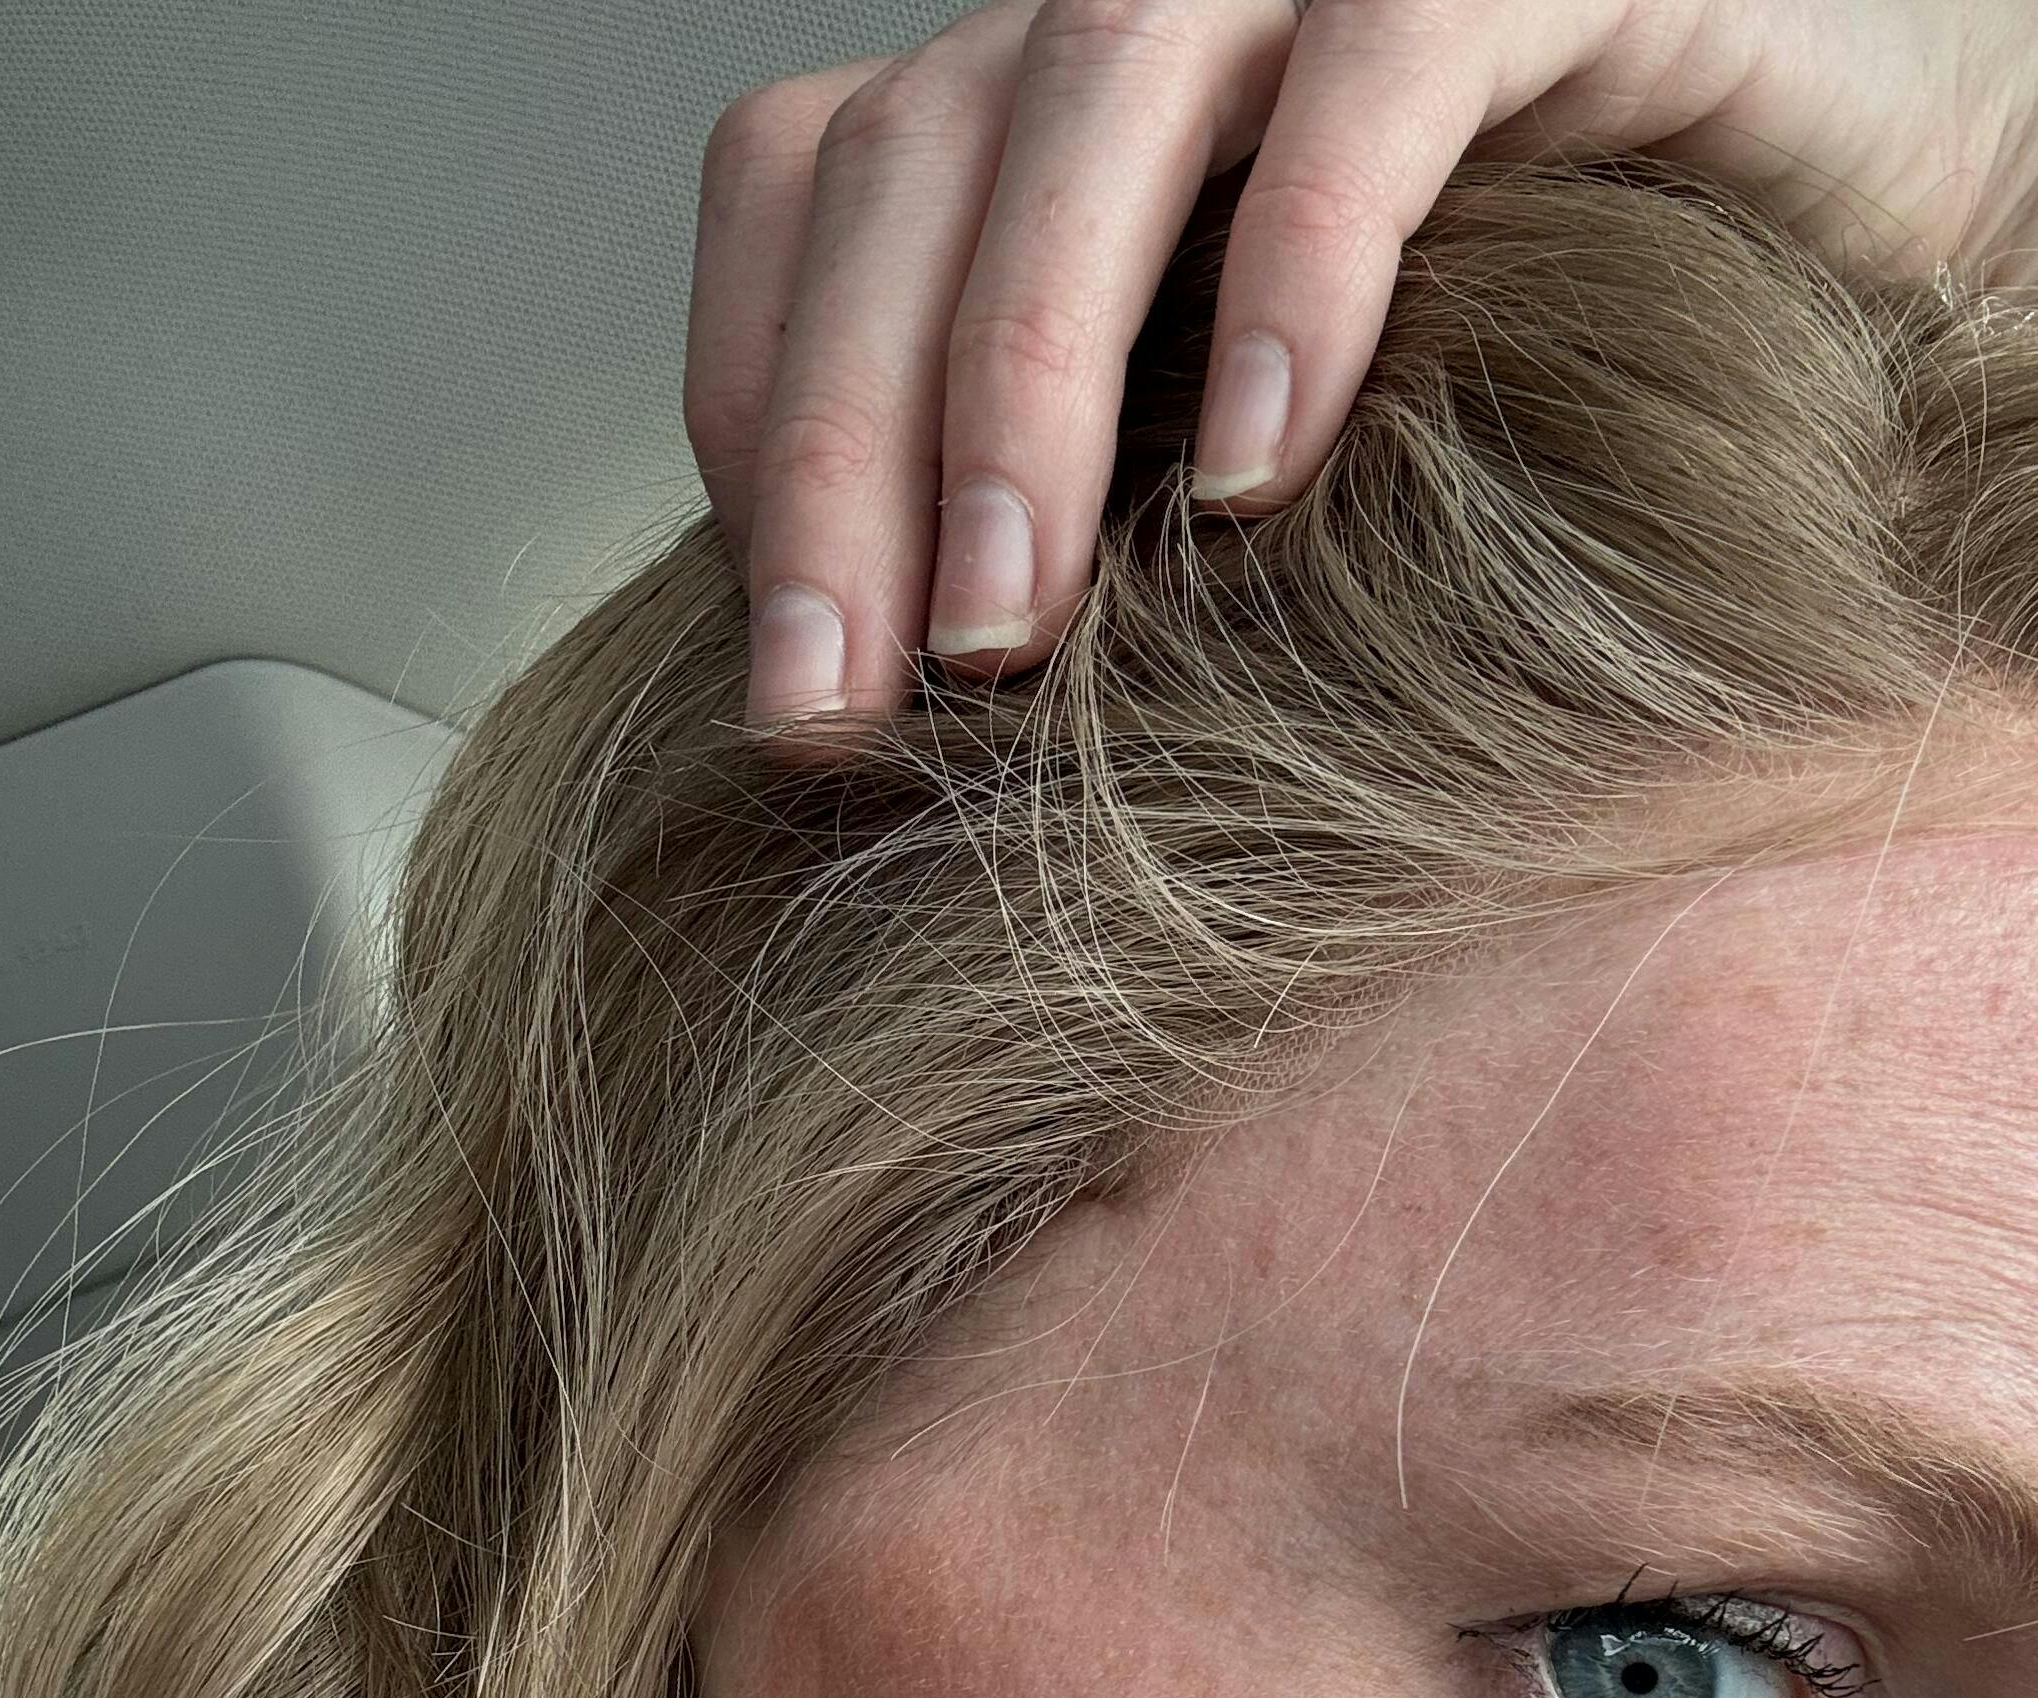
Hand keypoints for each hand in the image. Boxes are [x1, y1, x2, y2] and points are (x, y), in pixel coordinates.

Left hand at [686, 0, 2037, 749]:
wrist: (1826, 246)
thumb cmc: (1508, 392)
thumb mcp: (1229, 476)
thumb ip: (1071, 529)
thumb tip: (893, 736)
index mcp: (1041, 111)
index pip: (808, 191)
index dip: (760, 414)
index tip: (788, 672)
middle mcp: (1152, 5)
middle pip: (909, 166)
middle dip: (848, 458)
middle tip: (839, 714)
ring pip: (1098, 90)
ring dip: (1022, 383)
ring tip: (1011, 633)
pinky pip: (1381, 70)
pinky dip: (1302, 266)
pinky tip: (1262, 475)